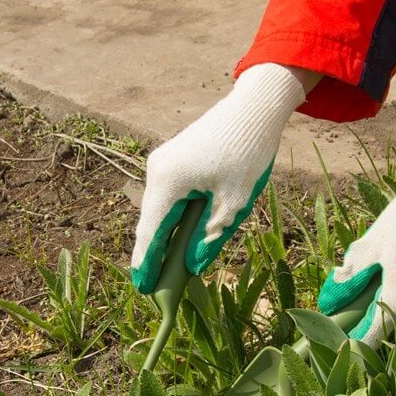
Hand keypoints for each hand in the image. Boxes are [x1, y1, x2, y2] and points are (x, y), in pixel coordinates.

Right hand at [131, 63, 308, 292]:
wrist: (253, 107)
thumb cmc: (247, 152)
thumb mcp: (233, 203)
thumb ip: (209, 236)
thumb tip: (190, 264)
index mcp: (168, 181)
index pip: (152, 231)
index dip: (147, 263)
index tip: (142, 288)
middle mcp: (157, 171)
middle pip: (152, 221)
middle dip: (153, 253)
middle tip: (151, 286)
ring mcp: (163, 163)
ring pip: (161, 209)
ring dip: (164, 236)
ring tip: (163, 267)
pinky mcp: (173, 160)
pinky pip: (169, 196)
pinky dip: (173, 218)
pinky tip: (178, 237)